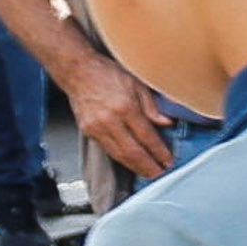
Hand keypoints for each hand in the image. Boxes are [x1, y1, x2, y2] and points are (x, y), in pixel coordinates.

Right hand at [63, 66, 171, 185]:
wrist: (77, 71)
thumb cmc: (108, 74)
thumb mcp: (137, 84)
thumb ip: (152, 106)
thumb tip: (167, 123)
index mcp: (125, 107)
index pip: (147, 137)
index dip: (159, 152)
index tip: (169, 161)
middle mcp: (109, 121)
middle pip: (132, 152)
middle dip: (149, 167)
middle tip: (162, 174)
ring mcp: (96, 127)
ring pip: (119, 155)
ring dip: (136, 167)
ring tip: (150, 173)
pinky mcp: (87, 131)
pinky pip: (108, 150)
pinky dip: (122, 159)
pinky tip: (132, 163)